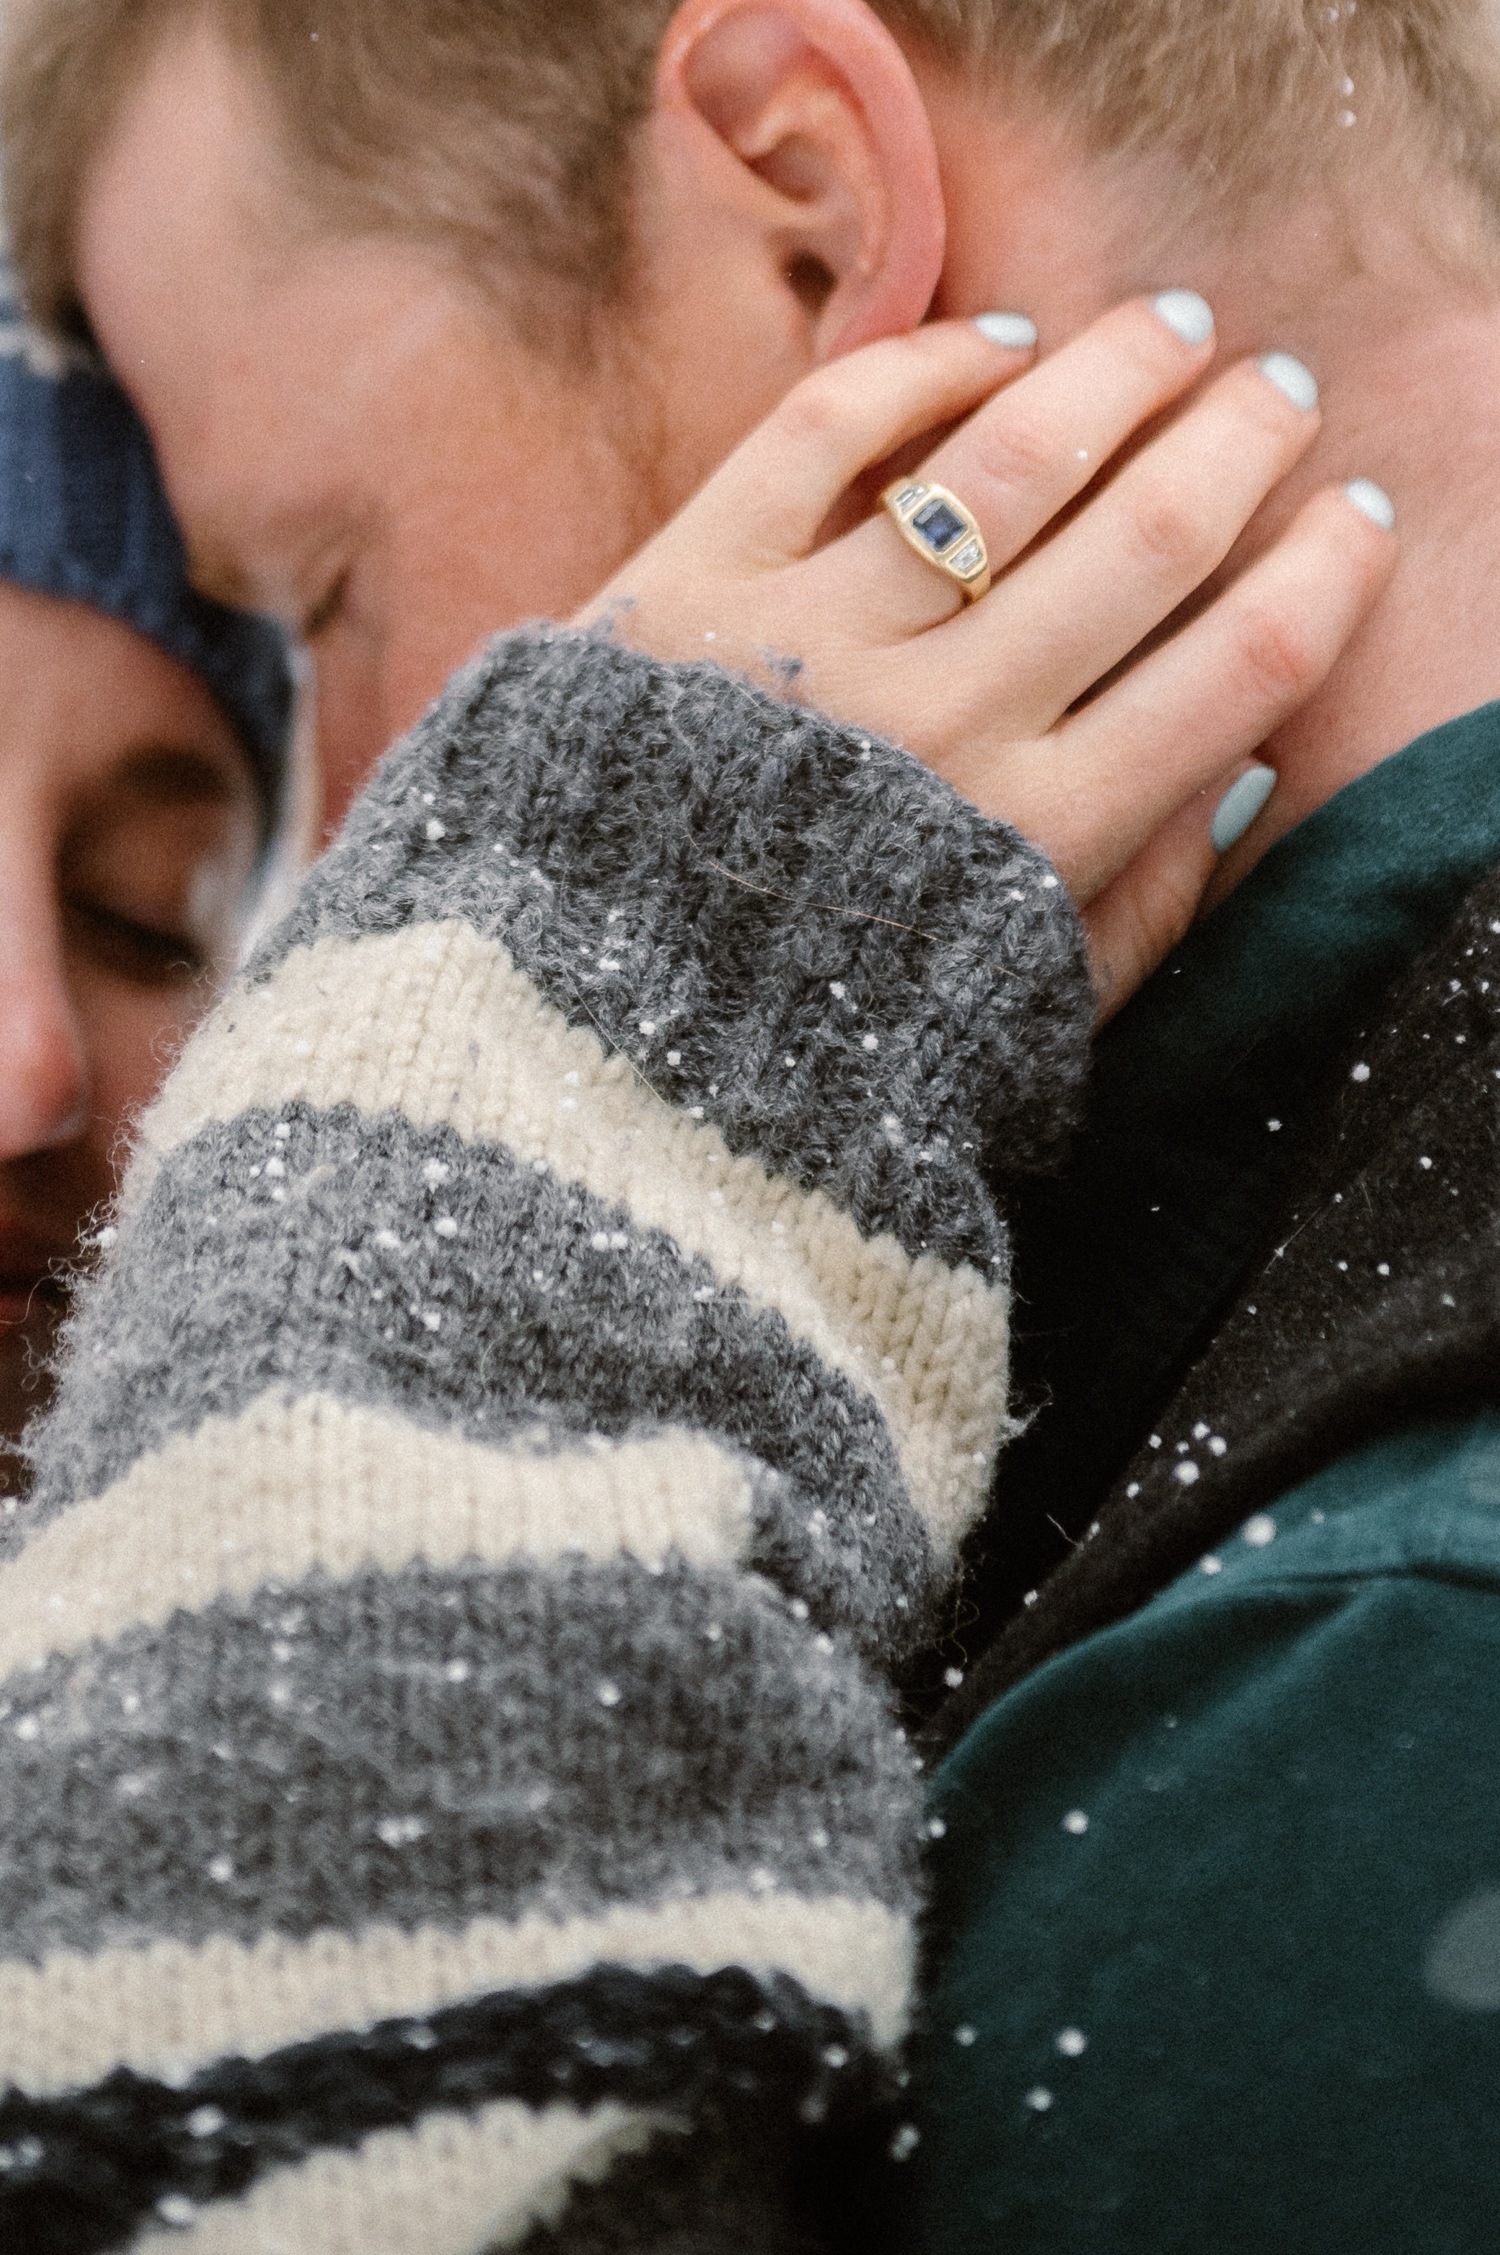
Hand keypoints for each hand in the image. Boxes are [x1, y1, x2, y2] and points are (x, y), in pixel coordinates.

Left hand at [574, 297, 1395, 1017]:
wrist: (558, 1057)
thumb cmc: (797, 1051)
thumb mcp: (1006, 1036)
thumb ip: (1135, 920)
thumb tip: (1234, 781)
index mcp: (1034, 845)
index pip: (1236, 672)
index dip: (1321, 576)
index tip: (1354, 516)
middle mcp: (941, 730)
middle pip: (1145, 540)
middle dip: (1240, 444)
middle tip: (1284, 390)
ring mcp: (810, 646)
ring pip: (1008, 459)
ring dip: (1117, 371)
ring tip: (1175, 325)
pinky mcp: (685, 585)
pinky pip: (829, 431)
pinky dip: (923, 366)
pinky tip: (995, 344)